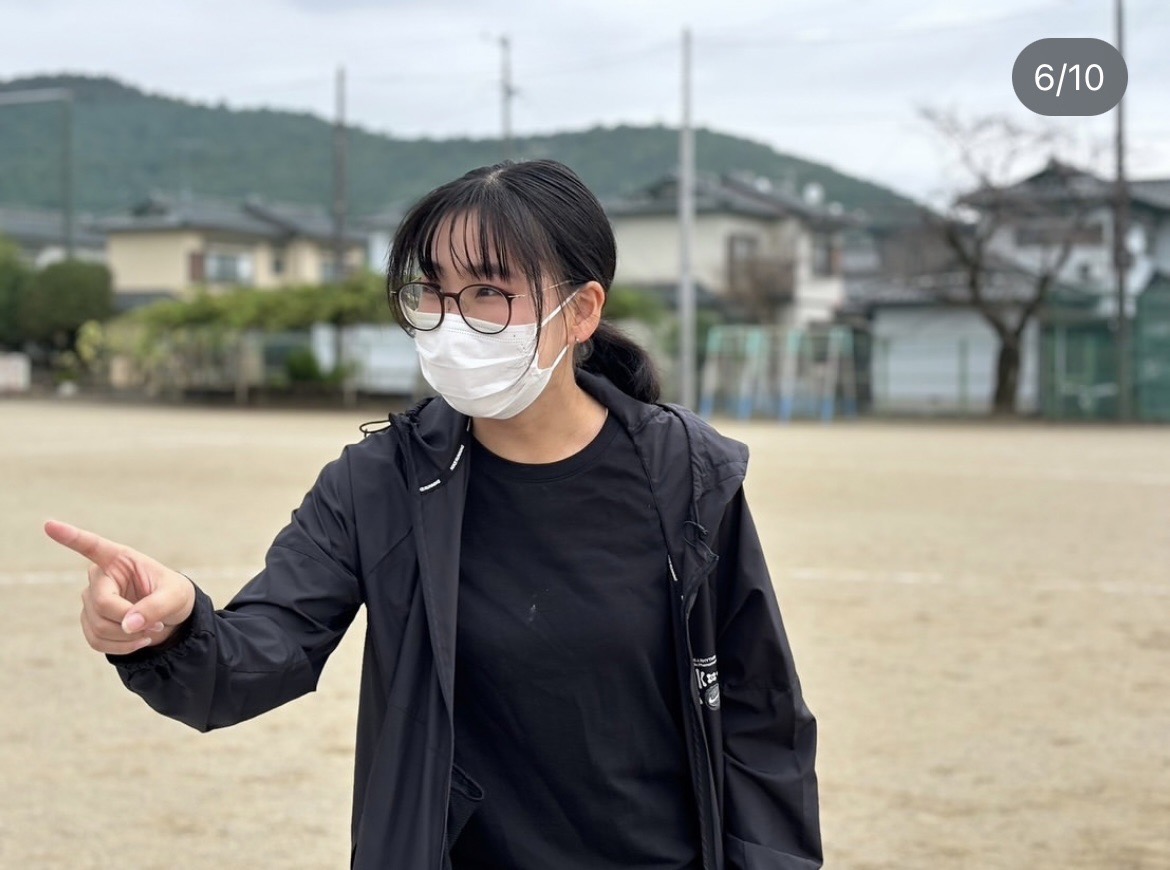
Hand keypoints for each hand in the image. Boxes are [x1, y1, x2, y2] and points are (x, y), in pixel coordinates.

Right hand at [44, 520, 195, 655]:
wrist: (171, 615)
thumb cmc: (174, 595)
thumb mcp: (175, 596)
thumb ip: (155, 607)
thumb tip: (128, 625)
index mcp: (119, 559)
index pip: (91, 546)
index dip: (70, 537)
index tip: (49, 524)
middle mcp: (100, 577)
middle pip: (102, 604)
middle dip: (130, 620)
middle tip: (157, 626)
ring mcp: (91, 600)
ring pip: (99, 626)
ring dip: (128, 637)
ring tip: (152, 632)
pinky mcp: (90, 621)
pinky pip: (97, 641)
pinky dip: (121, 647)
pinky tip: (138, 642)